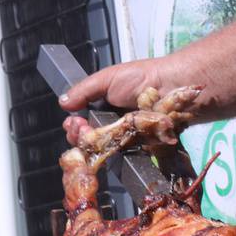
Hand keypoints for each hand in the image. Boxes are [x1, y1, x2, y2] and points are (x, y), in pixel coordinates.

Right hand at [58, 56, 197, 145]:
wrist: (172, 88)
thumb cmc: (143, 78)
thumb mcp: (108, 78)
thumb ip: (84, 89)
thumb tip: (63, 101)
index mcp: (104, 106)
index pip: (82, 123)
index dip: (74, 125)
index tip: (72, 122)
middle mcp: (113, 124)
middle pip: (87, 139)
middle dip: (77, 135)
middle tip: (79, 128)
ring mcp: (124, 137)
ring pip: (100, 150)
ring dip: (89, 145)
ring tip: (87, 135)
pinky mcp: (137, 149)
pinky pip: (119, 157)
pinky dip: (109, 154)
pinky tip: (104, 148)